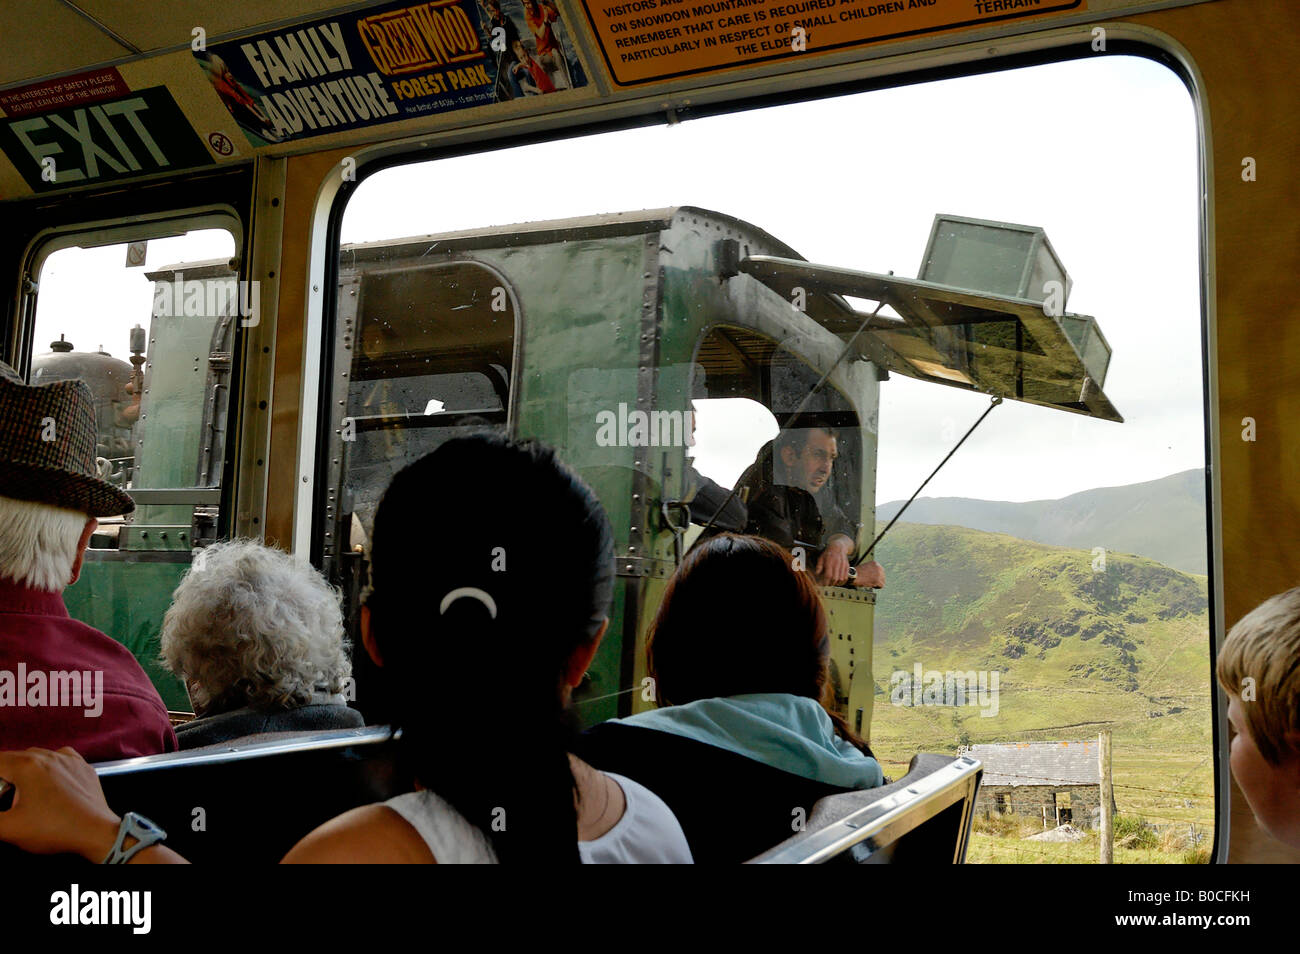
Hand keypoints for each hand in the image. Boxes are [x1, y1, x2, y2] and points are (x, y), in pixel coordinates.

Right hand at [0, 748, 120, 860]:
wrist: (96, 832)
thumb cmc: (51, 828)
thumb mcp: (8, 828)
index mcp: (26, 765)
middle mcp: (48, 755)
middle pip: (13, 759)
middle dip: (3, 776)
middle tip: (5, 798)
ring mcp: (69, 758)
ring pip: (36, 757)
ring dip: (23, 771)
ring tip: (22, 794)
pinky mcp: (84, 766)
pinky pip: (58, 760)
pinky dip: (47, 769)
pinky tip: (47, 785)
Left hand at [815, 537, 852, 585]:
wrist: (838, 547)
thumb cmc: (828, 553)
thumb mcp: (821, 558)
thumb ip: (819, 566)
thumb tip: (817, 574)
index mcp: (829, 562)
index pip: (828, 575)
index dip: (826, 582)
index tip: (823, 584)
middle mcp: (837, 564)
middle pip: (835, 578)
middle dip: (831, 583)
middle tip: (828, 584)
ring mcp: (843, 565)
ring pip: (841, 579)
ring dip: (837, 583)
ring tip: (833, 583)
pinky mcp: (847, 566)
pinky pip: (846, 576)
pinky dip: (843, 581)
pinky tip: (838, 581)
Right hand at [854, 559, 884, 588]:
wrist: (853, 575)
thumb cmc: (857, 573)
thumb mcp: (866, 567)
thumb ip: (872, 569)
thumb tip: (876, 575)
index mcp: (876, 563)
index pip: (881, 571)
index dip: (877, 576)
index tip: (872, 578)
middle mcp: (879, 567)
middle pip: (883, 576)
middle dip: (878, 580)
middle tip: (872, 582)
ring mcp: (879, 574)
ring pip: (882, 581)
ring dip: (877, 583)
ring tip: (870, 583)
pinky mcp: (878, 580)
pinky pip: (881, 585)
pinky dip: (877, 587)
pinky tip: (872, 586)